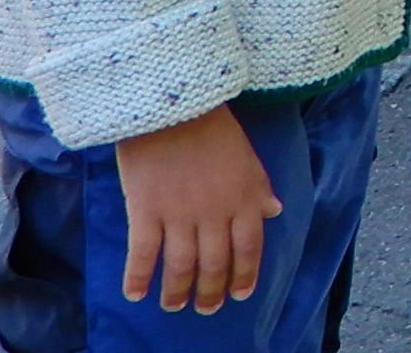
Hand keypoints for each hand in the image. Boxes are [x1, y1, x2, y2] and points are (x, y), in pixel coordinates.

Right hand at [113, 105, 279, 313]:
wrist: (173, 102)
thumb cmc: (211, 126)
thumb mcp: (246, 154)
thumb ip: (259, 186)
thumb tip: (274, 212)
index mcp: (243, 197)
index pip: (249, 247)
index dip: (245, 275)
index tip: (239, 294)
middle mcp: (214, 212)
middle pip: (215, 263)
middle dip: (211, 291)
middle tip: (204, 308)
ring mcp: (179, 213)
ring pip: (181, 266)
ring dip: (177, 291)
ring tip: (173, 305)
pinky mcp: (146, 209)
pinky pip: (143, 253)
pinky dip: (139, 277)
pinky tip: (136, 294)